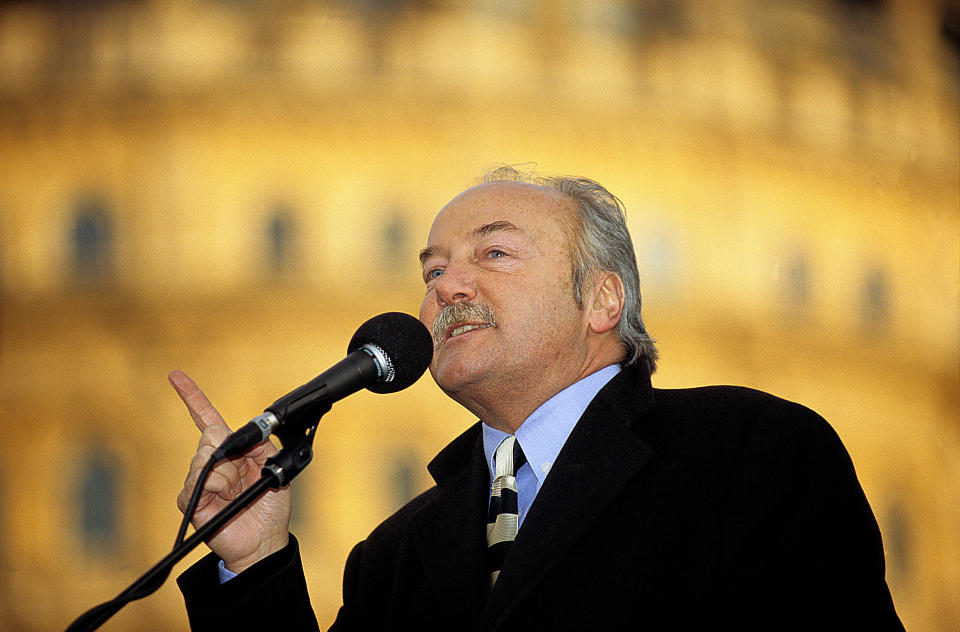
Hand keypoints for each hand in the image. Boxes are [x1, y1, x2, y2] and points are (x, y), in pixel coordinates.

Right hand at [171, 370, 291, 573]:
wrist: (265, 539)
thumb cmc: (271, 505)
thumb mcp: (274, 465)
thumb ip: (259, 443)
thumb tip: (235, 433)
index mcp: (231, 450)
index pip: (207, 418)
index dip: (193, 397)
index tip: (176, 376)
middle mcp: (212, 463)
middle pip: (209, 436)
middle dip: (230, 450)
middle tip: (244, 473)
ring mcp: (199, 481)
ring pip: (203, 458)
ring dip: (226, 473)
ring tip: (236, 491)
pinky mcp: (191, 501)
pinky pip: (197, 482)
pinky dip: (215, 487)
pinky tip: (224, 500)